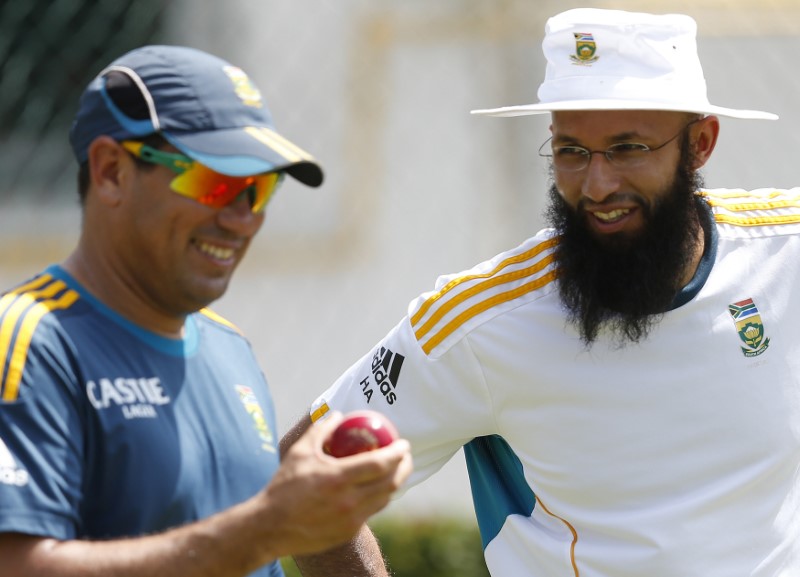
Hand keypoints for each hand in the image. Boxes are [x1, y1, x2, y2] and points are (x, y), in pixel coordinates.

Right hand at [260, 412, 411, 557]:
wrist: (271, 527)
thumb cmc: (284, 486)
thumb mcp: (299, 452)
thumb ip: (321, 430)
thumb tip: (338, 414)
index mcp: (338, 479)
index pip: (380, 464)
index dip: (398, 453)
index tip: (404, 443)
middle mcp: (348, 501)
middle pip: (390, 483)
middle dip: (404, 467)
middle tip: (405, 455)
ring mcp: (350, 519)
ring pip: (384, 499)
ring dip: (394, 483)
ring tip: (396, 470)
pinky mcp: (348, 531)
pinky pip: (371, 511)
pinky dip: (378, 497)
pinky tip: (377, 487)